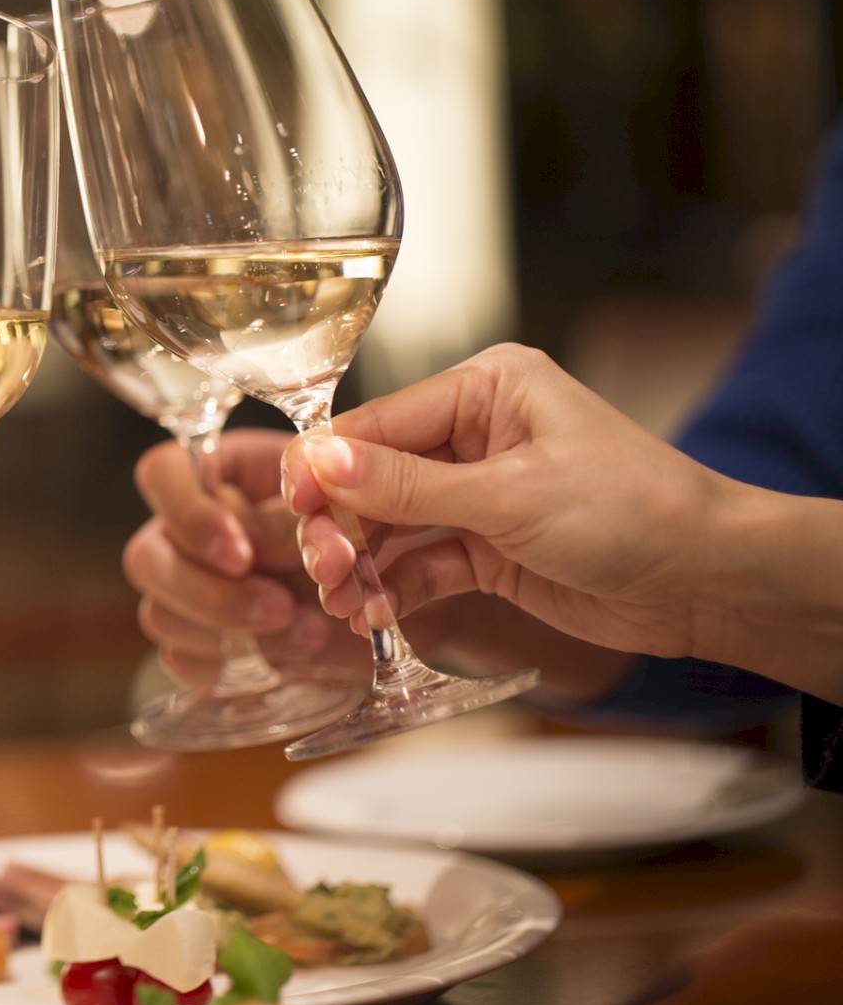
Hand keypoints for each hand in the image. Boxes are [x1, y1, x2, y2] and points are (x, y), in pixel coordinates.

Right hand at [125, 430, 366, 689]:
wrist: (410, 599)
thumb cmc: (382, 535)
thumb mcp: (357, 509)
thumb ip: (320, 508)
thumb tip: (309, 506)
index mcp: (223, 473)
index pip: (163, 473)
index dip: (190, 514)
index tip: (242, 554)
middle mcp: (192, 530)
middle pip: (145, 557)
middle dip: (213, 593)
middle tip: (280, 608)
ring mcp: (190, 590)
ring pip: (160, 616)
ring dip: (234, 633)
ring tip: (310, 634)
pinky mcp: (203, 646)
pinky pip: (185, 663)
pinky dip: (238, 668)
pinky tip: (294, 657)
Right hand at [282, 343, 722, 661]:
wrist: (709, 581)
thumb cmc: (635, 511)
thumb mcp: (510, 495)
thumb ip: (408, 484)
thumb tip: (320, 461)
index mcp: (485, 388)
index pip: (376, 423)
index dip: (327, 469)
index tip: (293, 511)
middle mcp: (475, 433)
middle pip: (372, 477)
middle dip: (343, 525)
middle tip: (327, 570)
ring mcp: (478, 492)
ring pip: (390, 525)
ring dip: (361, 564)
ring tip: (345, 605)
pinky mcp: (487, 546)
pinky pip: (420, 563)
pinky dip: (393, 589)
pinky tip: (375, 616)